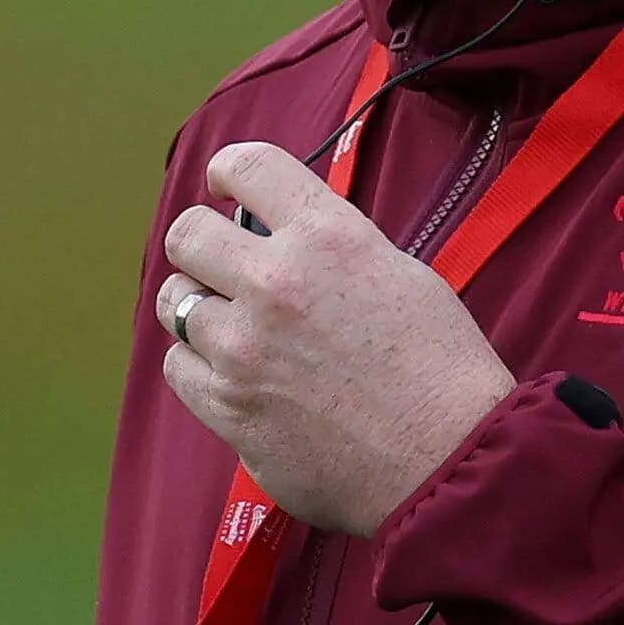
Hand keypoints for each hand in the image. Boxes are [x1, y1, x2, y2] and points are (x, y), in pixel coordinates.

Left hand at [154, 143, 516, 536]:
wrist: (448, 459)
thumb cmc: (442, 370)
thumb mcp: (402, 274)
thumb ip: (336, 248)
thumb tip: (290, 240)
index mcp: (328, 237)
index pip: (247, 165)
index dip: (227, 171)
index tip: (225, 186)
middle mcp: (277, 281)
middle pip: (187, 234)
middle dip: (200, 244)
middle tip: (220, 263)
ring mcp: (244, 347)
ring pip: (175, 302)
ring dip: (198, 307)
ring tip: (230, 323)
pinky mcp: (229, 406)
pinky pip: (178, 365)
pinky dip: (199, 365)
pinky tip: (234, 372)